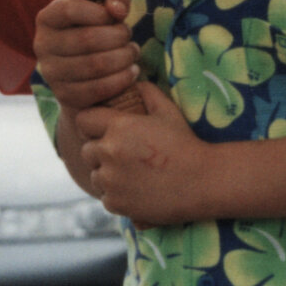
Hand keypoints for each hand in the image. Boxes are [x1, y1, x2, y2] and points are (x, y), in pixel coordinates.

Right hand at [35, 0, 140, 112]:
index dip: (99, 12)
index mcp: (48, 18)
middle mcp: (43, 44)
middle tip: (128, 37)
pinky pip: (98, 88)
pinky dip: (121, 79)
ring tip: (132, 52)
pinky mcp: (65, 94)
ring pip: (95, 65)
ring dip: (123, 58)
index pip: (68, 10)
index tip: (116, 17)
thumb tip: (118, 10)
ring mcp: (51, 72)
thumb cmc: (95, 32)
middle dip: (118, 37)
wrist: (84, 74)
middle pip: (86, 39)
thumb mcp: (104, 10)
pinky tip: (131, 71)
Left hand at [81, 82, 211, 226]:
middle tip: (123, 154)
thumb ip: (148, 92)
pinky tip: (138, 190)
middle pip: (87, 150)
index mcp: (119, 126)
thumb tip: (135, 82)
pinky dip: (117, 196)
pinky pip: (106, 197)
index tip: (103, 129)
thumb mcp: (168, 111)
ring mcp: (111, 180)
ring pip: (95, 175)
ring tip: (133, 174)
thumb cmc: (186, 144)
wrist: (202, 182)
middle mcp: (109, 152)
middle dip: (100, 151)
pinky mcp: (116, 203)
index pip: (83, 120)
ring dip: (108, 175)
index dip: (92, 124)